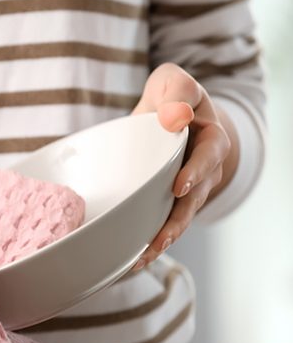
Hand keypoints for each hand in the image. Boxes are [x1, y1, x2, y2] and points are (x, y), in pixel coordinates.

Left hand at [131, 63, 233, 269]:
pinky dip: (150, 242)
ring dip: (163, 238)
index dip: (197, 171)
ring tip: (145, 255)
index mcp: (209, 139)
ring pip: (180, 218)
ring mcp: (187, 190)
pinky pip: (164, 224)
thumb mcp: (173, 83)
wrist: (171, 118)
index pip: (209, 155)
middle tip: (162, 236)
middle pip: (195, 198)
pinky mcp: (168, 203)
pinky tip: (133, 259)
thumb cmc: (171, 100)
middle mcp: (204, 169)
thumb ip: (176, 91)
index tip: (180, 185)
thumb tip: (174, 118)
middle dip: (179, 220)